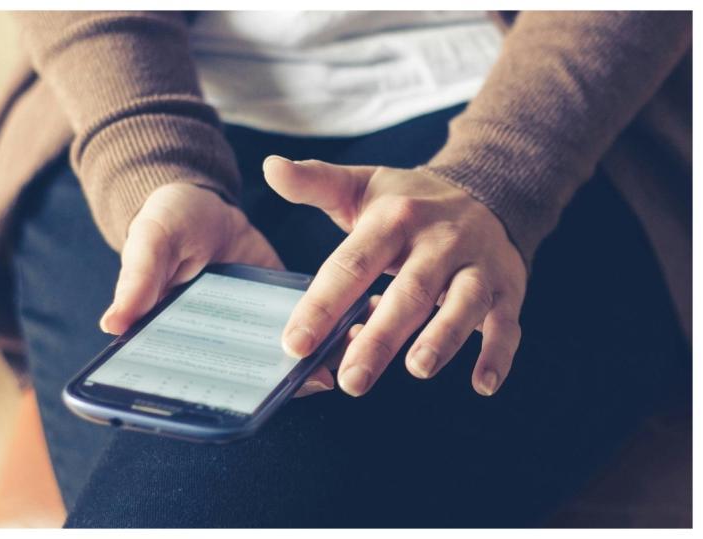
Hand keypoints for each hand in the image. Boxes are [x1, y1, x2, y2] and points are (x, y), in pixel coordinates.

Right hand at [98, 183, 334, 397]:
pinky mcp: (282, 305)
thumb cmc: (166, 222)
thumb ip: (138, 279)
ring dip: (313, 361)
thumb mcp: (150, 241)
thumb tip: (113, 324)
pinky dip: (330, 330)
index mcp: (178, 337)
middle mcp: (219, 342)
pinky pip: (308, 326)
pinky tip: (356, 325)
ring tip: (343, 358)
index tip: (250, 404)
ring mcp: (254, 327)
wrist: (205, 201)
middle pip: (248, 378)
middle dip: (281, 384)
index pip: (196, 379)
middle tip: (315, 379)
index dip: (221, 397)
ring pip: (282, 358)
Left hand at [263, 156, 526, 396]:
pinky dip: (497, 354)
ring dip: (442, 337)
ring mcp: (476, 266)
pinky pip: (506, 324)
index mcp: (394, 219)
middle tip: (351, 379)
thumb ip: (315, 182)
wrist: (488, 188)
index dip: (322, 305)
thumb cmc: (410, 201)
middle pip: (408, 291)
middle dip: (380, 338)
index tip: (295, 343)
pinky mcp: (507, 289)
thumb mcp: (362, 186)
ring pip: (462, 304)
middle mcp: (438, 242)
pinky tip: (483, 384)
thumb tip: (270, 166)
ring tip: (417, 369)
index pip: (352, 264)